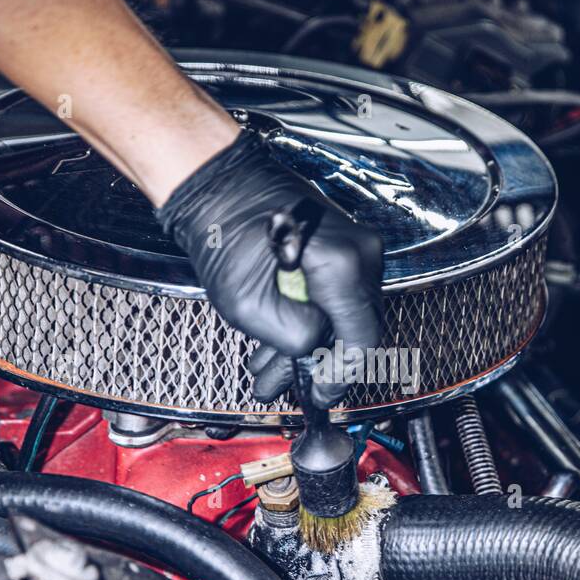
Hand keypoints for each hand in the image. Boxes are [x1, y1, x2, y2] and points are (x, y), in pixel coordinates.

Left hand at [158, 131, 383, 406]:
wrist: (216, 185)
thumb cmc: (225, 231)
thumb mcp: (249, 305)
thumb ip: (294, 338)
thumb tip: (314, 353)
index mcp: (343, 267)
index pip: (362, 339)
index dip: (341, 375)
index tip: (322, 395)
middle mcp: (359, 254)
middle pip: (355, 329)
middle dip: (318, 363)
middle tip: (292, 389)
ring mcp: (353, 247)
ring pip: (341, 315)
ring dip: (306, 345)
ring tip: (269, 370)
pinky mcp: (340, 245)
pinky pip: (333, 294)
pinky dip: (307, 319)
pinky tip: (275, 342)